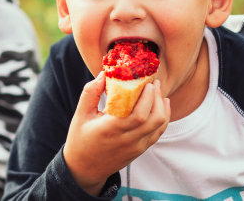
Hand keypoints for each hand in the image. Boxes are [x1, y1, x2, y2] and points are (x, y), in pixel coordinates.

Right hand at [63, 72, 169, 194]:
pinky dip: (163, 119)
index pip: (139, 114)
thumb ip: (91, 93)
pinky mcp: (139, 150)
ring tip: (158, 92)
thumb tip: (104, 74)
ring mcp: (136, 147)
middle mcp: (127, 140)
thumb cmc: (80, 139)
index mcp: (111, 129)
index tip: (147, 82)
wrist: (84, 169)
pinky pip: (157, 133)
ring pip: (159, 126)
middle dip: (157, 98)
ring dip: (162, 107)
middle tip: (154, 82)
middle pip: (153, 119)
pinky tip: (161, 106)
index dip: (148, 97)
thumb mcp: (80, 115)